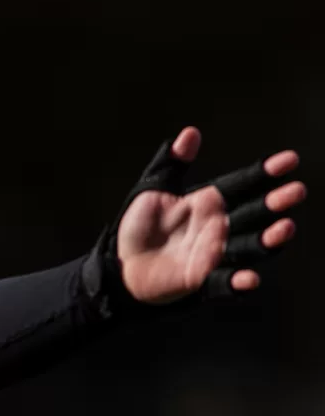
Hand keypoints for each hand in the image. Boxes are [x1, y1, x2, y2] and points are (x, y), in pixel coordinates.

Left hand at [117, 127, 304, 303]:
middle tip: (296, 191)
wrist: (119, 265)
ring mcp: (212, 255)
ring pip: (248, 247)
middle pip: (253, 214)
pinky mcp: (200, 280)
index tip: (290, 160)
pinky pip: (223, 283)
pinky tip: (250, 279)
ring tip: (285, 228)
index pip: (242, 185)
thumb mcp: (152, 190)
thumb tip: (190, 132)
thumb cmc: (139, 226)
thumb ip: (171, 164)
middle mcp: (218, 228)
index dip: (265, 173)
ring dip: (267, 240)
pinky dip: (237, 283)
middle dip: (275, 204)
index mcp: (208, 203)